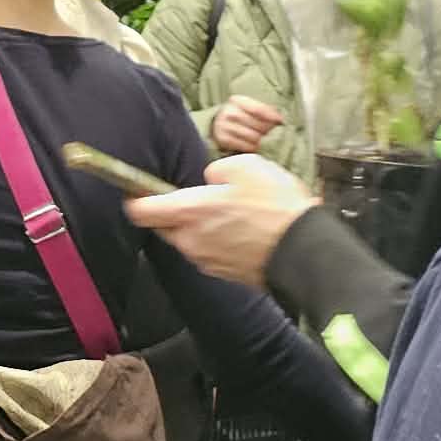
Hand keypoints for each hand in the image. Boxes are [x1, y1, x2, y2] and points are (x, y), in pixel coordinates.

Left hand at [126, 152, 315, 286]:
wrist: (304, 251)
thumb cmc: (276, 207)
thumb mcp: (246, 166)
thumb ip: (216, 170)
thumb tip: (210, 180)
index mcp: (188, 212)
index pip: (140, 211)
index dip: (136, 198)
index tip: (138, 192)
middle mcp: (190, 241)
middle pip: (164, 227)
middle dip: (173, 213)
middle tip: (200, 198)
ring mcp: (207, 261)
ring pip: (189, 240)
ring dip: (199, 228)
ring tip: (231, 213)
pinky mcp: (224, 274)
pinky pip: (210, 253)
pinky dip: (218, 242)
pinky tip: (243, 231)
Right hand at [207, 96, 286, 155]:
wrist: (217, 123)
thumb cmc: (239, 114)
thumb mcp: (248, 106)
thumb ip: (263, 109)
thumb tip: (280, 119)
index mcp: (236, 100)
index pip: (258, 109)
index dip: (272, 116)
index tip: (281, 121)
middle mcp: (229, 112)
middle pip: (257, 124)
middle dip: (269, 130)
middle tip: (276, 133)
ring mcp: (224, 126)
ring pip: (253, 136)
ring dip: (263, 140)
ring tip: (268, 140)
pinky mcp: (223, 139)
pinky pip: (245, 146)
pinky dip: (254, 147)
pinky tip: (258, 145)